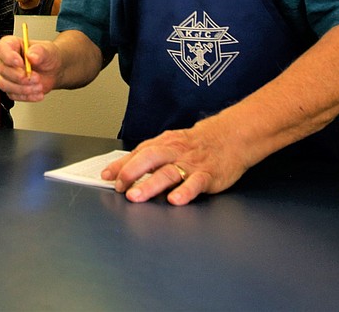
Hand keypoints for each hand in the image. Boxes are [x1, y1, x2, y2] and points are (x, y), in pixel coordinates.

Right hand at [0, 34, 55, 101]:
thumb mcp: (47, 50)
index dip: (8, 57)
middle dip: (19, 76)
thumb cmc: (47, 56)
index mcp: (10, 45)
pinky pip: (13, 95)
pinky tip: (38, 94)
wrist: (54, 70)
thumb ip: (39, 51)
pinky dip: (27, 96)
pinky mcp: (11, 89)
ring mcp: (6, 75)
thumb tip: (31, 56)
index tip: (20, 63)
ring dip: (23, 88)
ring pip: (5, 84)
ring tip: (39, 86)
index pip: (1, 50)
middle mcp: (5, 60)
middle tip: (35, 77)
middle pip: (2, 70)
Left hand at [101, 117, 247, 205]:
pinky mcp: (208, 175)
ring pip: (169, 173)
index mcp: (164, 144)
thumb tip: (123, 172)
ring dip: (151, 185)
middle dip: (132, 172)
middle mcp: (175, 152)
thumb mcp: (172, 144)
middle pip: (150, 159)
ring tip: (137, 196)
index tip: (106, 176)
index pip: (138, 153)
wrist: (231, 137)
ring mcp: (191, 164)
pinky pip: (195, 183)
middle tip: (119, 187)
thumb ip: (150, 157)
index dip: (121, 165)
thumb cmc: (197, 144)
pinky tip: (175, 201)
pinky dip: (185, 192)